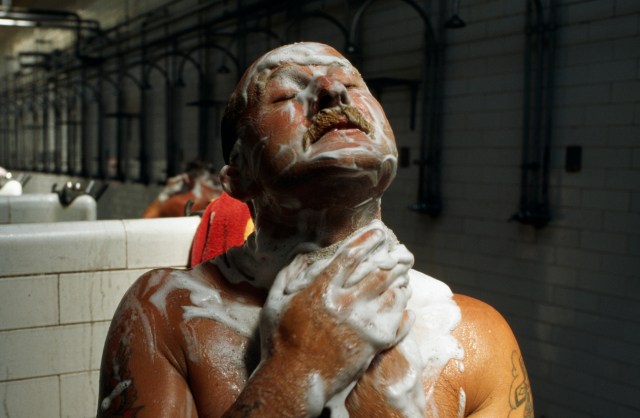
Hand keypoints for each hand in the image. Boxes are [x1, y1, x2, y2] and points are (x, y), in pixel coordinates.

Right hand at [259, 222, 414, 405]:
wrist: (294, 381)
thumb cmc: (280, 341)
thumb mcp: (275, 303)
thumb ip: (289, 275)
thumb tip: (303, 253)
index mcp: (321, 291)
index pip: (350, 256)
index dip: (366, 240)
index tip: (378, 232)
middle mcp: (345, 305)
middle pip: (379, 273)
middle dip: (393, 259)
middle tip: (400, 252)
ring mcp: (363, 326)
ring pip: (392, 294)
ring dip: (400, 281)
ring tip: (403, 275)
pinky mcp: (374, 345)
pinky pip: (399, 322)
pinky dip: (404, 309)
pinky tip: (404, 304)